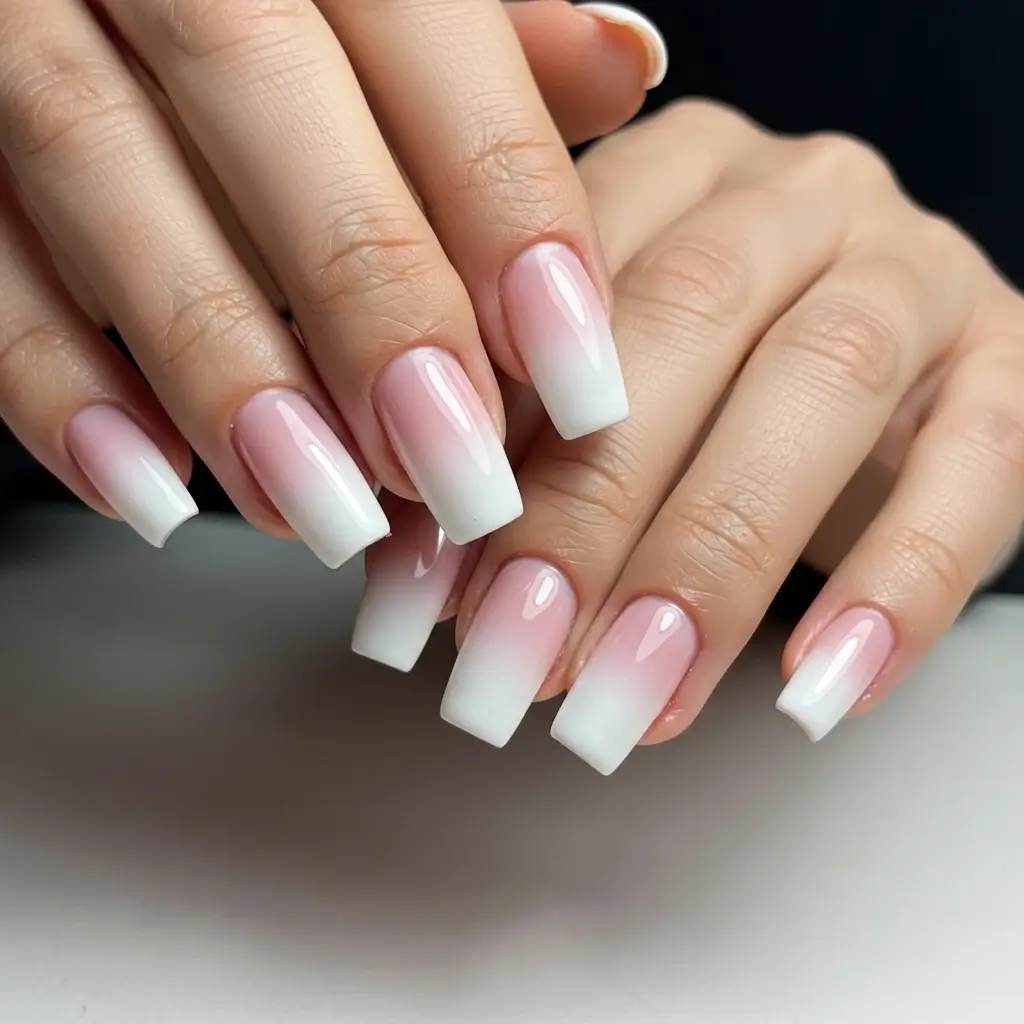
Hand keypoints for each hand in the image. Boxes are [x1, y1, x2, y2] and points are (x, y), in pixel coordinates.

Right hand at [0, 0, 664, 557]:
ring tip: (322, 510)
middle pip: (260, 94)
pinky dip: (54, 381)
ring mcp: (10, 20)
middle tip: (454, 474)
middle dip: (370, 302)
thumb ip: (490, 34)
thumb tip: (622, 61)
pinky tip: (150, 489)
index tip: (574, 379)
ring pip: (99, 167)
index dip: (508, 215)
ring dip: (220, 366)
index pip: (428, 39)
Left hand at [355, 100, 1023, 770]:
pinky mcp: (1012, 360)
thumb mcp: (604, 383)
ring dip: (713, 562)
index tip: (421, 591)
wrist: (887, 367)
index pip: (555, 282)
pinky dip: (896, 587)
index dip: (479, 440)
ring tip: (630, 703)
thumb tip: (411, 576)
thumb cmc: (715, 380)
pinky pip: (975, 465)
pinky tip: (817, 693)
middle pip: (685, 320)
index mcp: (665, 169)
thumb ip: (512, 441)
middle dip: (587, 509)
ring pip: (823, 384)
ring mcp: (913, 265)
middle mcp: (793, 192)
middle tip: (513, 658)